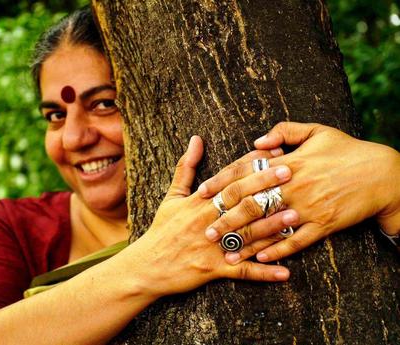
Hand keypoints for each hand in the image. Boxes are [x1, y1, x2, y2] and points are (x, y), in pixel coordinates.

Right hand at [130, 136, 293, 297]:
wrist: (147, 266)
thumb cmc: (162, 229)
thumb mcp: (172, 196)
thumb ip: (185, 168)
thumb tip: (195, 140)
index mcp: (199, 201)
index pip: (229, 178)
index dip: (251, 165)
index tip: (273, 152)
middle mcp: (208, 220)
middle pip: (239, 199)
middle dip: (264, 185)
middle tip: (290, 173)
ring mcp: (212, 245)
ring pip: (245, 233)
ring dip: (271, 226)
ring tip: (295, 216)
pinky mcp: (213, 269)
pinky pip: (241, 271)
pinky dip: (263, 272)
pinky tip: (285, 272)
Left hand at [197, 122, 399, 262]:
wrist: (384, 174)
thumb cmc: (347, 150)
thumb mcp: (317, 130)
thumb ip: (284, 131)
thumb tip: (257, 141)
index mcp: (288, 162)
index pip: (245, 173)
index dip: (221, 183)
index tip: (201, 193)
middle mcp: (293, 186)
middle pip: (251, 203)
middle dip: (225, 218)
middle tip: (205, 230)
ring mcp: (308, 207)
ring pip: (269, 226)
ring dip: (245, 240)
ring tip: (226, 251)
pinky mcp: (324, 224)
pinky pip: (296, 241)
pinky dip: (277, 250)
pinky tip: (260, 258)